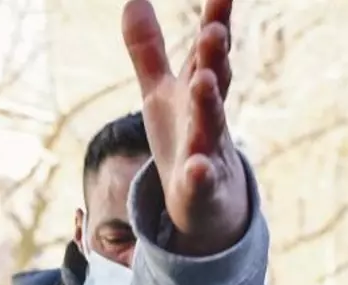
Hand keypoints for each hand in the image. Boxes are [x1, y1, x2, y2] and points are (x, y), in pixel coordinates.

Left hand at [123, 0, 248, 256]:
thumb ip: (149, 51)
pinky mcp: (200, 188)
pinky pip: (201, 180)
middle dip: (213, 58)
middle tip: (213, 31)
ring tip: (204, 81)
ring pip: (210, 126)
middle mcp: (208, 116)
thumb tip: (132, 0)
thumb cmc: (183, 138)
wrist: (204, 202)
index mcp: (198, 90)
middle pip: (213, 83)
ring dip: (208, 104)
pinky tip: (198, 166)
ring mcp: (207, 151)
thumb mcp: (161, 93)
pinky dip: (200, 174)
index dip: (215, 23)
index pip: (207, 52)